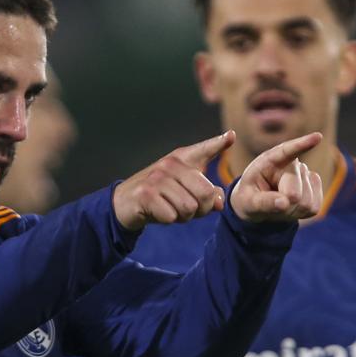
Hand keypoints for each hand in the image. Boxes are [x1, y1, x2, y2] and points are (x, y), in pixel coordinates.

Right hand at [114, 131, 234, 230]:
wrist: (124, 204)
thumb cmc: (159, 197)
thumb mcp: (184, 192)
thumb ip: (206, 195)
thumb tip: (220, 203)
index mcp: (181, 159)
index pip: (204, 149)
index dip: (218, 143)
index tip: (231, 136)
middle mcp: (170, 164)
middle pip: (206, 194)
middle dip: (200, 210)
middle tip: (186, 210)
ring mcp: (157, 178)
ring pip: (189, 208)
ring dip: (182, 217)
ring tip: (170, 209)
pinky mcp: (146, 194)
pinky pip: (172, 216)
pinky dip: (168, 220)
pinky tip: (157, 213)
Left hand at [229, 132, 322, 221]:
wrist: (258, 204)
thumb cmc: (250, 197)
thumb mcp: (248, 201)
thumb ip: (263, 202)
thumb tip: (285, 203)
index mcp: (270, 160)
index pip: (287, 151)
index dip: (303, 144)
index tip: (317, 137)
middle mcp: (292, 164)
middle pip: (295, 193)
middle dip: (283, 205)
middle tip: (270, 204)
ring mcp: (306, 175)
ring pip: (306, 203)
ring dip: (291, 211)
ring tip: (279, 204)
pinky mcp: (315, 189)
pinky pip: (314, 208)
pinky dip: (300, 214)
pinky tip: (291, 207)